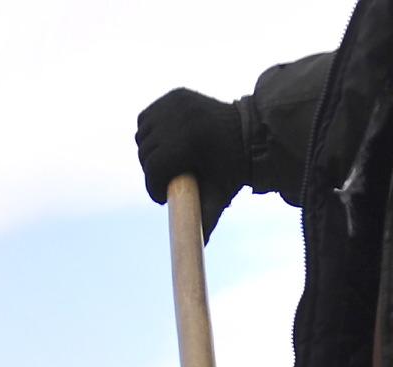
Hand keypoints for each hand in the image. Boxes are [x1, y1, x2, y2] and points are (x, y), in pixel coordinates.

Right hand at [135, 87, 246, 234]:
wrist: (249, 132)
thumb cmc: (233, 169)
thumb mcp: (220, 195)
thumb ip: (207, 219)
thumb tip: (202, 246)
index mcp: (190, 139)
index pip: (155, 167)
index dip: (154, 187)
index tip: (162, 197)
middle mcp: (181, 116)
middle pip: (146, 151)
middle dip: (152, 170)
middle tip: (165, 181)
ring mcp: (176, 102)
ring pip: (143, 134)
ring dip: (149, 150)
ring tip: (165, 162)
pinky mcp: (175, 95)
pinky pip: (147, 117)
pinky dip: (150, 130)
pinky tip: (164, 141)